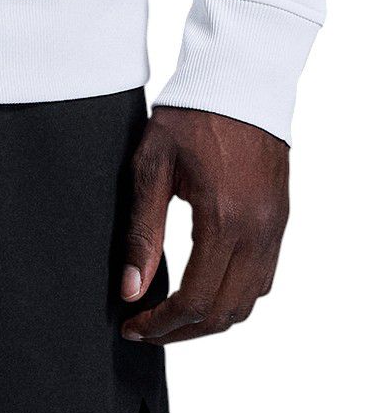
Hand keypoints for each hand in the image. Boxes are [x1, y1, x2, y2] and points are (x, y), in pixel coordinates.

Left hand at [121, 108, 288, 344]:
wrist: (238, 80)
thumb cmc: (188, 119)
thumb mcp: (150, 171)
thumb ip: (142, 234)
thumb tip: (131, 289)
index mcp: (225, 221)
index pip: (194, 300)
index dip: (161, 323)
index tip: (132, 326)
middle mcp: (259, 232)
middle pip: (223, 312)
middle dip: (181, 331)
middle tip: (145, 330)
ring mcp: (275, 227)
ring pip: (248, 302)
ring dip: (208, 320)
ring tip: (168, 318)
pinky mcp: (279, 220)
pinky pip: (262, 278)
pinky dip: (232, 297)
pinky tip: (200, 291)